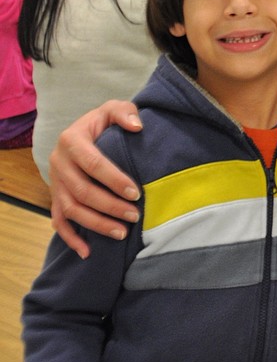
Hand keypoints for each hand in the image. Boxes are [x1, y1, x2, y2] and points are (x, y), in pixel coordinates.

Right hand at [50, 101, 142, 257]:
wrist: (82, 132)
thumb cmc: (102, 123)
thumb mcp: (112, 108)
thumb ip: (124, 112)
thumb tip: (137, 126)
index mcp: (71, 140)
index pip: (93, 164)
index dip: (114, 180)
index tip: (136, 193)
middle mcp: (58, 163)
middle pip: (82, 191)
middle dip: (109, 206)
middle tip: (134, 216)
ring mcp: (55, 183)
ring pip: (70, 210)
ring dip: (96, 224)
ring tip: (121, 233)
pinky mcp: (55, 197)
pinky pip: (58, 222)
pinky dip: (71, 238)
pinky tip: (88, 252)